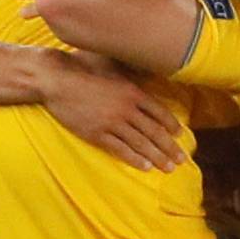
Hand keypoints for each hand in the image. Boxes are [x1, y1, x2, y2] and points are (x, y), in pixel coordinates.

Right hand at [37, 51, 185, 171]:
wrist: (57, 81)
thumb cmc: (84, 72)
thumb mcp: (114, 70)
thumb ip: (132, 78)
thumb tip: (149, 79)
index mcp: (133, 92)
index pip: (160, 112)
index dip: (172, 125)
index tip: (180, 135)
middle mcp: (126, 108)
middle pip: (154, 131)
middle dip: (170, 147)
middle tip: (181, 160)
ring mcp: (112, 122)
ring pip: (141, 143)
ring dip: (157, 157)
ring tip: (169, 168)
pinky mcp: (97, 134)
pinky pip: (121, 149)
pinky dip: (135, 159)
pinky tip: (146, 167)